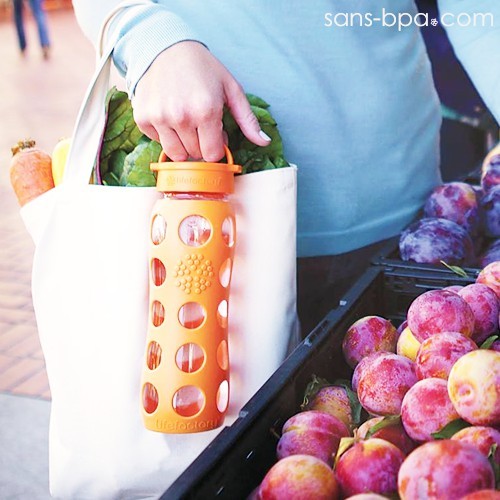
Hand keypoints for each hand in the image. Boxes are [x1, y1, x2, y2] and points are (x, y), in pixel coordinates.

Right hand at [132, 41, 269, 161]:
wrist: (165, 48)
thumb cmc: (202, 69)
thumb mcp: (231, 89)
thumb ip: (248, 119)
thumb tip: (264, 142)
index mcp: (206, 110)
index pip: (212, 155)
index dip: (216, 147)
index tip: (215, 135)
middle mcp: (181, 117)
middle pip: (195, 155)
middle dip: (201, 145)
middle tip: (201, 124)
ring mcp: (159, 118)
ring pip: (176, 154)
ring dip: (183, 145)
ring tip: (186, 123)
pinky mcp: (143, 118)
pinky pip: (158, 143)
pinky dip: (165, 135)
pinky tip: (169, 116)